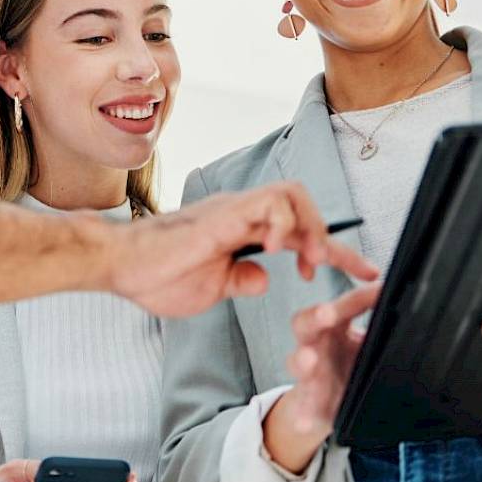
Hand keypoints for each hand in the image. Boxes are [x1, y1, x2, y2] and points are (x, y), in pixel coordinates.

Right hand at [109, 182, 376, 317]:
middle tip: (337, 270)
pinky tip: (277, 249)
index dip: (337, 253)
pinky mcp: (222, 214)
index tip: (363, 274)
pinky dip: (284, 223)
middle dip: (332, 237)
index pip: (299, 233)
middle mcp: (241, 213)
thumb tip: (265, 278)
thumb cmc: (155, 276)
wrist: (118, 266)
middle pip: (304, 205)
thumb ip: (239, 279)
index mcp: (241, 230)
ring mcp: (233, 210)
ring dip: (312, 227)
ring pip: (292, 194)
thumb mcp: (212, 287)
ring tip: (311, 261)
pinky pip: (268, 202)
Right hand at [266, 281, 383, 472]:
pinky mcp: (308, 402)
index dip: (358, 297)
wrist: (333, 401)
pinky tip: (304, 421)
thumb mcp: (370, 344)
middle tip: (327, 313)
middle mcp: (316, 344)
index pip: (344, 305)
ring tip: (309, 360)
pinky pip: (301, 408)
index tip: (379, 289)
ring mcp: (309, 373)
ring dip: (302, 360)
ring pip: (298, 362)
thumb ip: (385, 328)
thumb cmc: (352, 364)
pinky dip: (302, 414)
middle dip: (316, 316)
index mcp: (335, 326)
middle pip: (306, 322)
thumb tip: (418, 308)